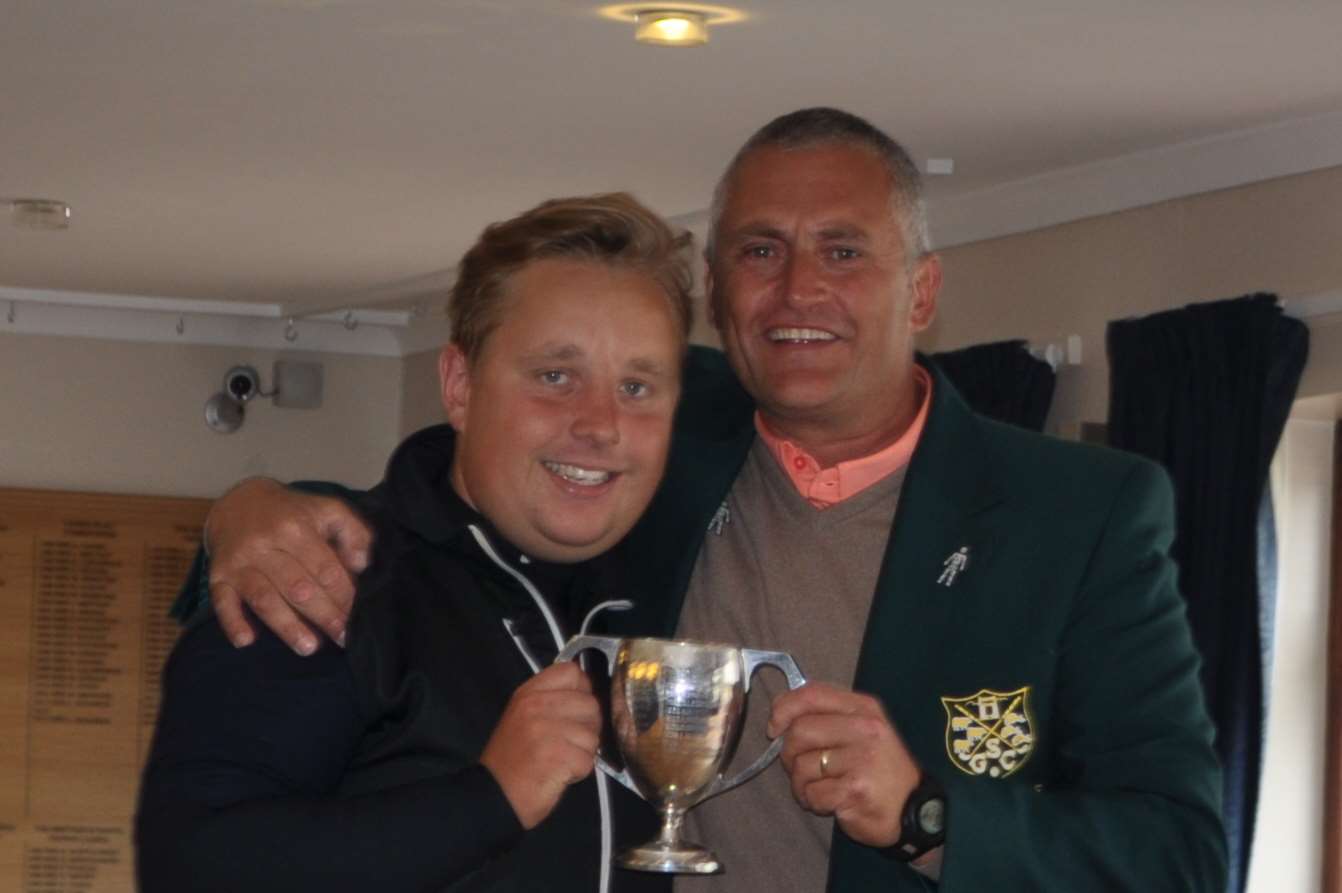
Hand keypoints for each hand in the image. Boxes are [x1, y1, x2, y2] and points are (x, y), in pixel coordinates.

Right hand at [205, 477, 372, 654]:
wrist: (239, 501)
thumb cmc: (293, 514)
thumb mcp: (328, 509)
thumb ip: (354, 532)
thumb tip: (362, 564)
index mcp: (296, 528)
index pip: (325, 568)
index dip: (343, 594)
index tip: (358, 616)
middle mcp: (265, 544)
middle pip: (298, 587)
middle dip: (324, 615)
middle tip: (343, 638)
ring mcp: (240, 562)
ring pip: (264, 598)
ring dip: (286, 625)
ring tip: (309, 647)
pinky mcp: (218, 576)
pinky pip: (222, 602)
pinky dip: (232, 622)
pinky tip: (247, 641)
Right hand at [481, 662, 601, 829]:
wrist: (494, 796)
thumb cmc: (512, 759)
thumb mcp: (523, 716)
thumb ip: (551, 699)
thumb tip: (587, 693)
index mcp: (529, 693)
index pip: (572, 672)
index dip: (581, 690)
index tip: (573, 710)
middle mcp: (538, 706)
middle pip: (590, 703)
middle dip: (587, 727)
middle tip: (568, 743)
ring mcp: (548, 730)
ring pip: (593, 734)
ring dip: (583, 752)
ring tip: (560, 760)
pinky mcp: (559, 755)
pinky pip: (589, 759)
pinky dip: (579, 771)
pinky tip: (559, 774)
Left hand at [769, 682, 921, 847]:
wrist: (914, 809)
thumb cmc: (879, 769)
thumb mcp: (862, 729)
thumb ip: (826, 716)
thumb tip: (779, 718)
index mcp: (863, 708)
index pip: (811, 694)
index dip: (783, 709)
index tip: (774, 728)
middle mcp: (865, 729)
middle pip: (799, 732)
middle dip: (790, 755)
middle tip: (802, 769)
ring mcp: (862, 759)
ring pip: (802, 766)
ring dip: (801, 784)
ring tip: (821, 789)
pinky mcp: (856, 789)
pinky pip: (812, 793)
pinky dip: (813, 801)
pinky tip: (829, 803)